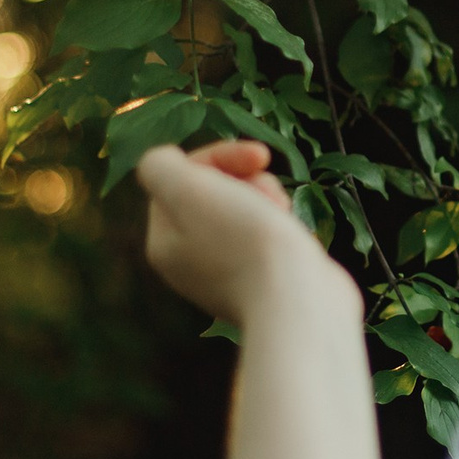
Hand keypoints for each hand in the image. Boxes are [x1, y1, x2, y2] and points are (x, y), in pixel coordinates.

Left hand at [138, 141, 353, 326]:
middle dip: (245, 179)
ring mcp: (228, 275)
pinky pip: (266, 236)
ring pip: (243, 211)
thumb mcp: (186, 190)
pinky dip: (281, 224)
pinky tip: (295, 232)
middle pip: (211, 193)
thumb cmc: (245, 241)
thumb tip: (167, 160)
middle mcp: (190, 262)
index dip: (218, 158)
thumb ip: (160, 166)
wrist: (299, 301)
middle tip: (267, 189)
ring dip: (266, 197)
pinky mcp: (264, 283)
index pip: (182, 178)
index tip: (257, 157)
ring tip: (283, 210)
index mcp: (164, 243)